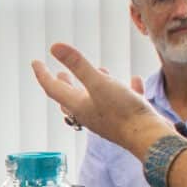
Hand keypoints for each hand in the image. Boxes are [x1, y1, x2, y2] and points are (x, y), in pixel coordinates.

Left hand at [31, 43, 171, 155]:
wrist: (150, 139)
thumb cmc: (123, 112)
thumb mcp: (99, 83)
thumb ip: (78, 64)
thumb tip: (54, 46)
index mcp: (79, 106)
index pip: (53, 88)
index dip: (42, 74)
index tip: (35, 62)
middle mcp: (90, 115)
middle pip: (71, 98)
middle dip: (65, 84)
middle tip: (60, 74)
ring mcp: (108, 119)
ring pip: (96, 101)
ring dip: (94, 87)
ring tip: (98, 72)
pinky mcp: (127, 121)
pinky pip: (124, 102)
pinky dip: (126, 90)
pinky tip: (135, 80)